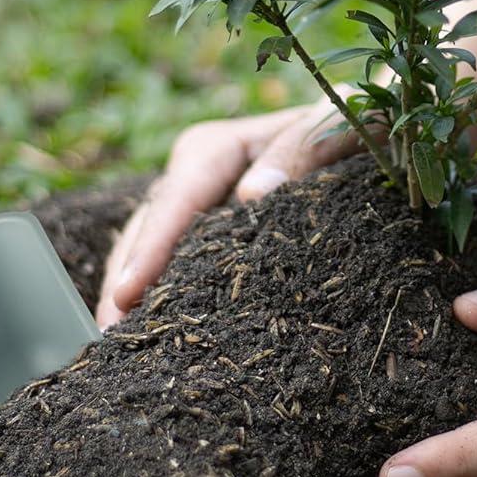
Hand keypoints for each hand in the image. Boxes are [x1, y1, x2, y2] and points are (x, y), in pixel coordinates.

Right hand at [96, 101, 356, 325]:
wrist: (367, 134)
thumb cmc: (355, 126)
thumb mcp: (339, 126)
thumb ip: (305, 146)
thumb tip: (251, 195)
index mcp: (216, 148)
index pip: (174, 199)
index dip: (150, 247)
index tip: (126, 293)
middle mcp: (195, 178)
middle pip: (147, 231)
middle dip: (125, 283)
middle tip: (110, 341)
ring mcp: (199, 209)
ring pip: (151, 252)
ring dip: (134, 296)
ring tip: (120, 349)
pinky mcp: (211, 236)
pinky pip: (177, 267)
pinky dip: (163, 298)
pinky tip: (158, 339)